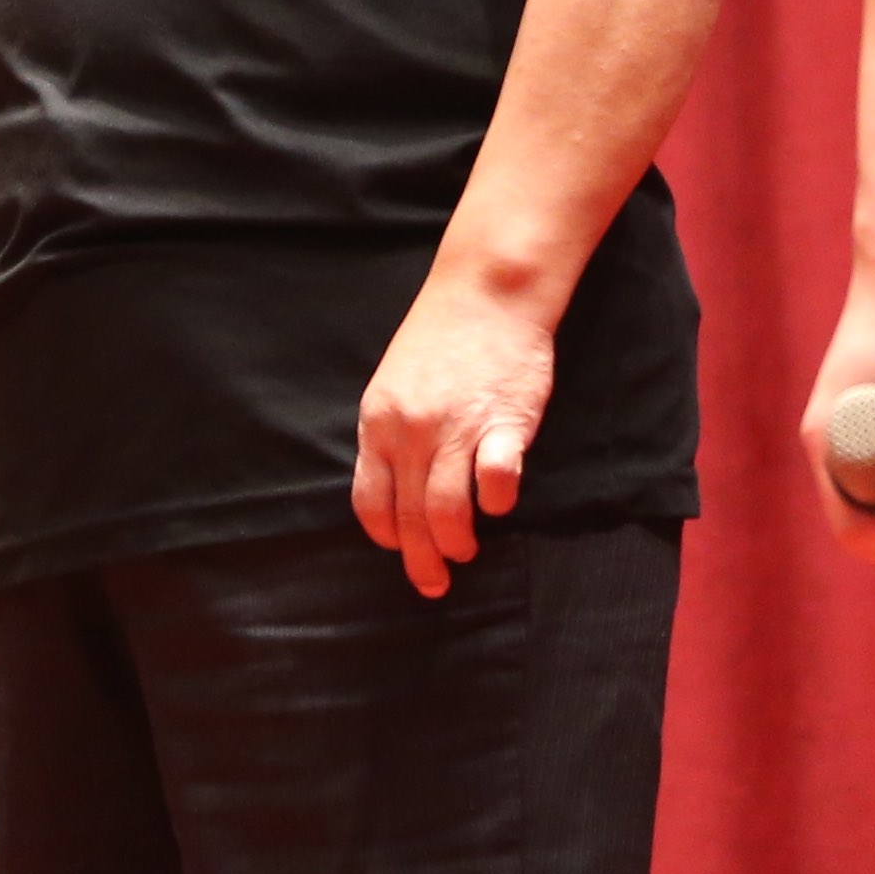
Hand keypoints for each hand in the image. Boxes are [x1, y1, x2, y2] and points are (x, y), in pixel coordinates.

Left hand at [356, 271, 558, 598]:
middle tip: (434, 583)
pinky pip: (496, 483)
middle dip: (421, 561)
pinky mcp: (504, 423)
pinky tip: (498, 504)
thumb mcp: (395, 383)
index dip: (387, 536)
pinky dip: (496, 503)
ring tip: (466, 551)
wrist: (487, 290)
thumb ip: (392, 433)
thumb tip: (397, 487)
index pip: (370, 502)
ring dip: (456, 544)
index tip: (402, 548)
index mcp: (379, 422)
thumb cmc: (442, 336)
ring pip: (447, 513)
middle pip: (409, 518)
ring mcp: (458, 428)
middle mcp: (412, 430)